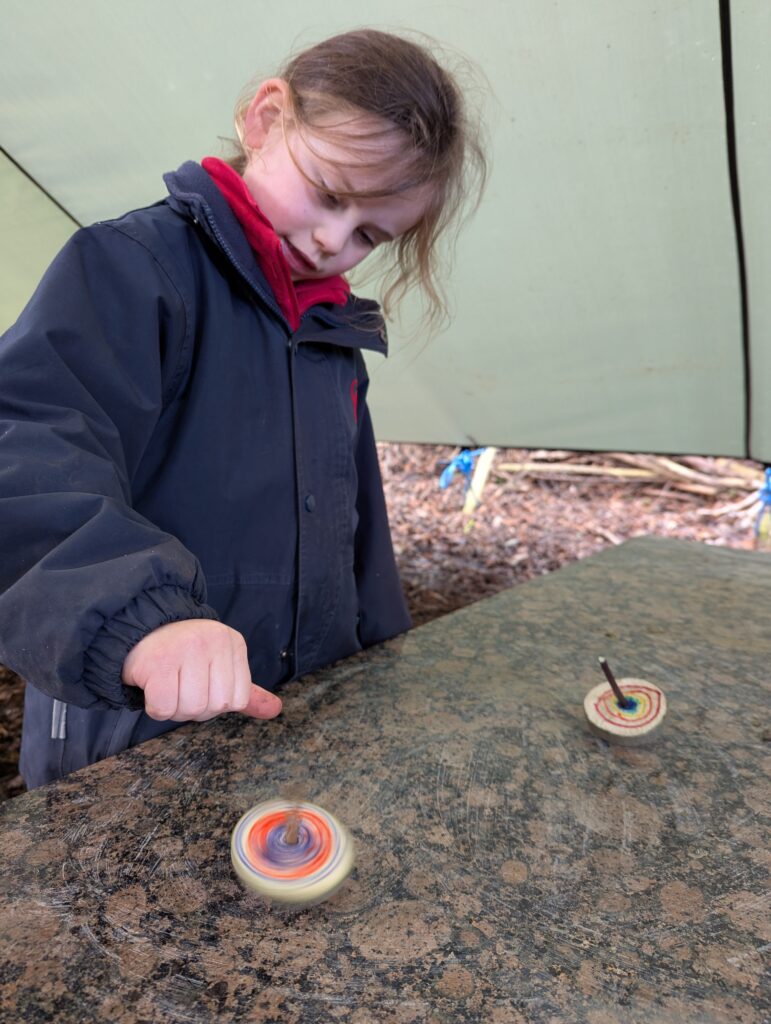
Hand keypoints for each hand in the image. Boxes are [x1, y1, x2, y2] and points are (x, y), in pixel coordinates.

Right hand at [121, 619, 282, 722]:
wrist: (141, 629)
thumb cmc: (184, 654)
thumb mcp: (221, 664)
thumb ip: (245, 690)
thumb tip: (275, 710)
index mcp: (234, 643)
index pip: (238, 699)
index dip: (216, 703)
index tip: (201, 686)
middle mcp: (213, 641)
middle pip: (214, 706)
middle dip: (194, 708)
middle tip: (180, 687)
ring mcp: (185, 649)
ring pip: (190, 709)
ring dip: (174, 709)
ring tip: (167, 686)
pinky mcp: (157, 662)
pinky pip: (163, 708)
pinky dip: (156, 708)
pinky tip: (153, 688)